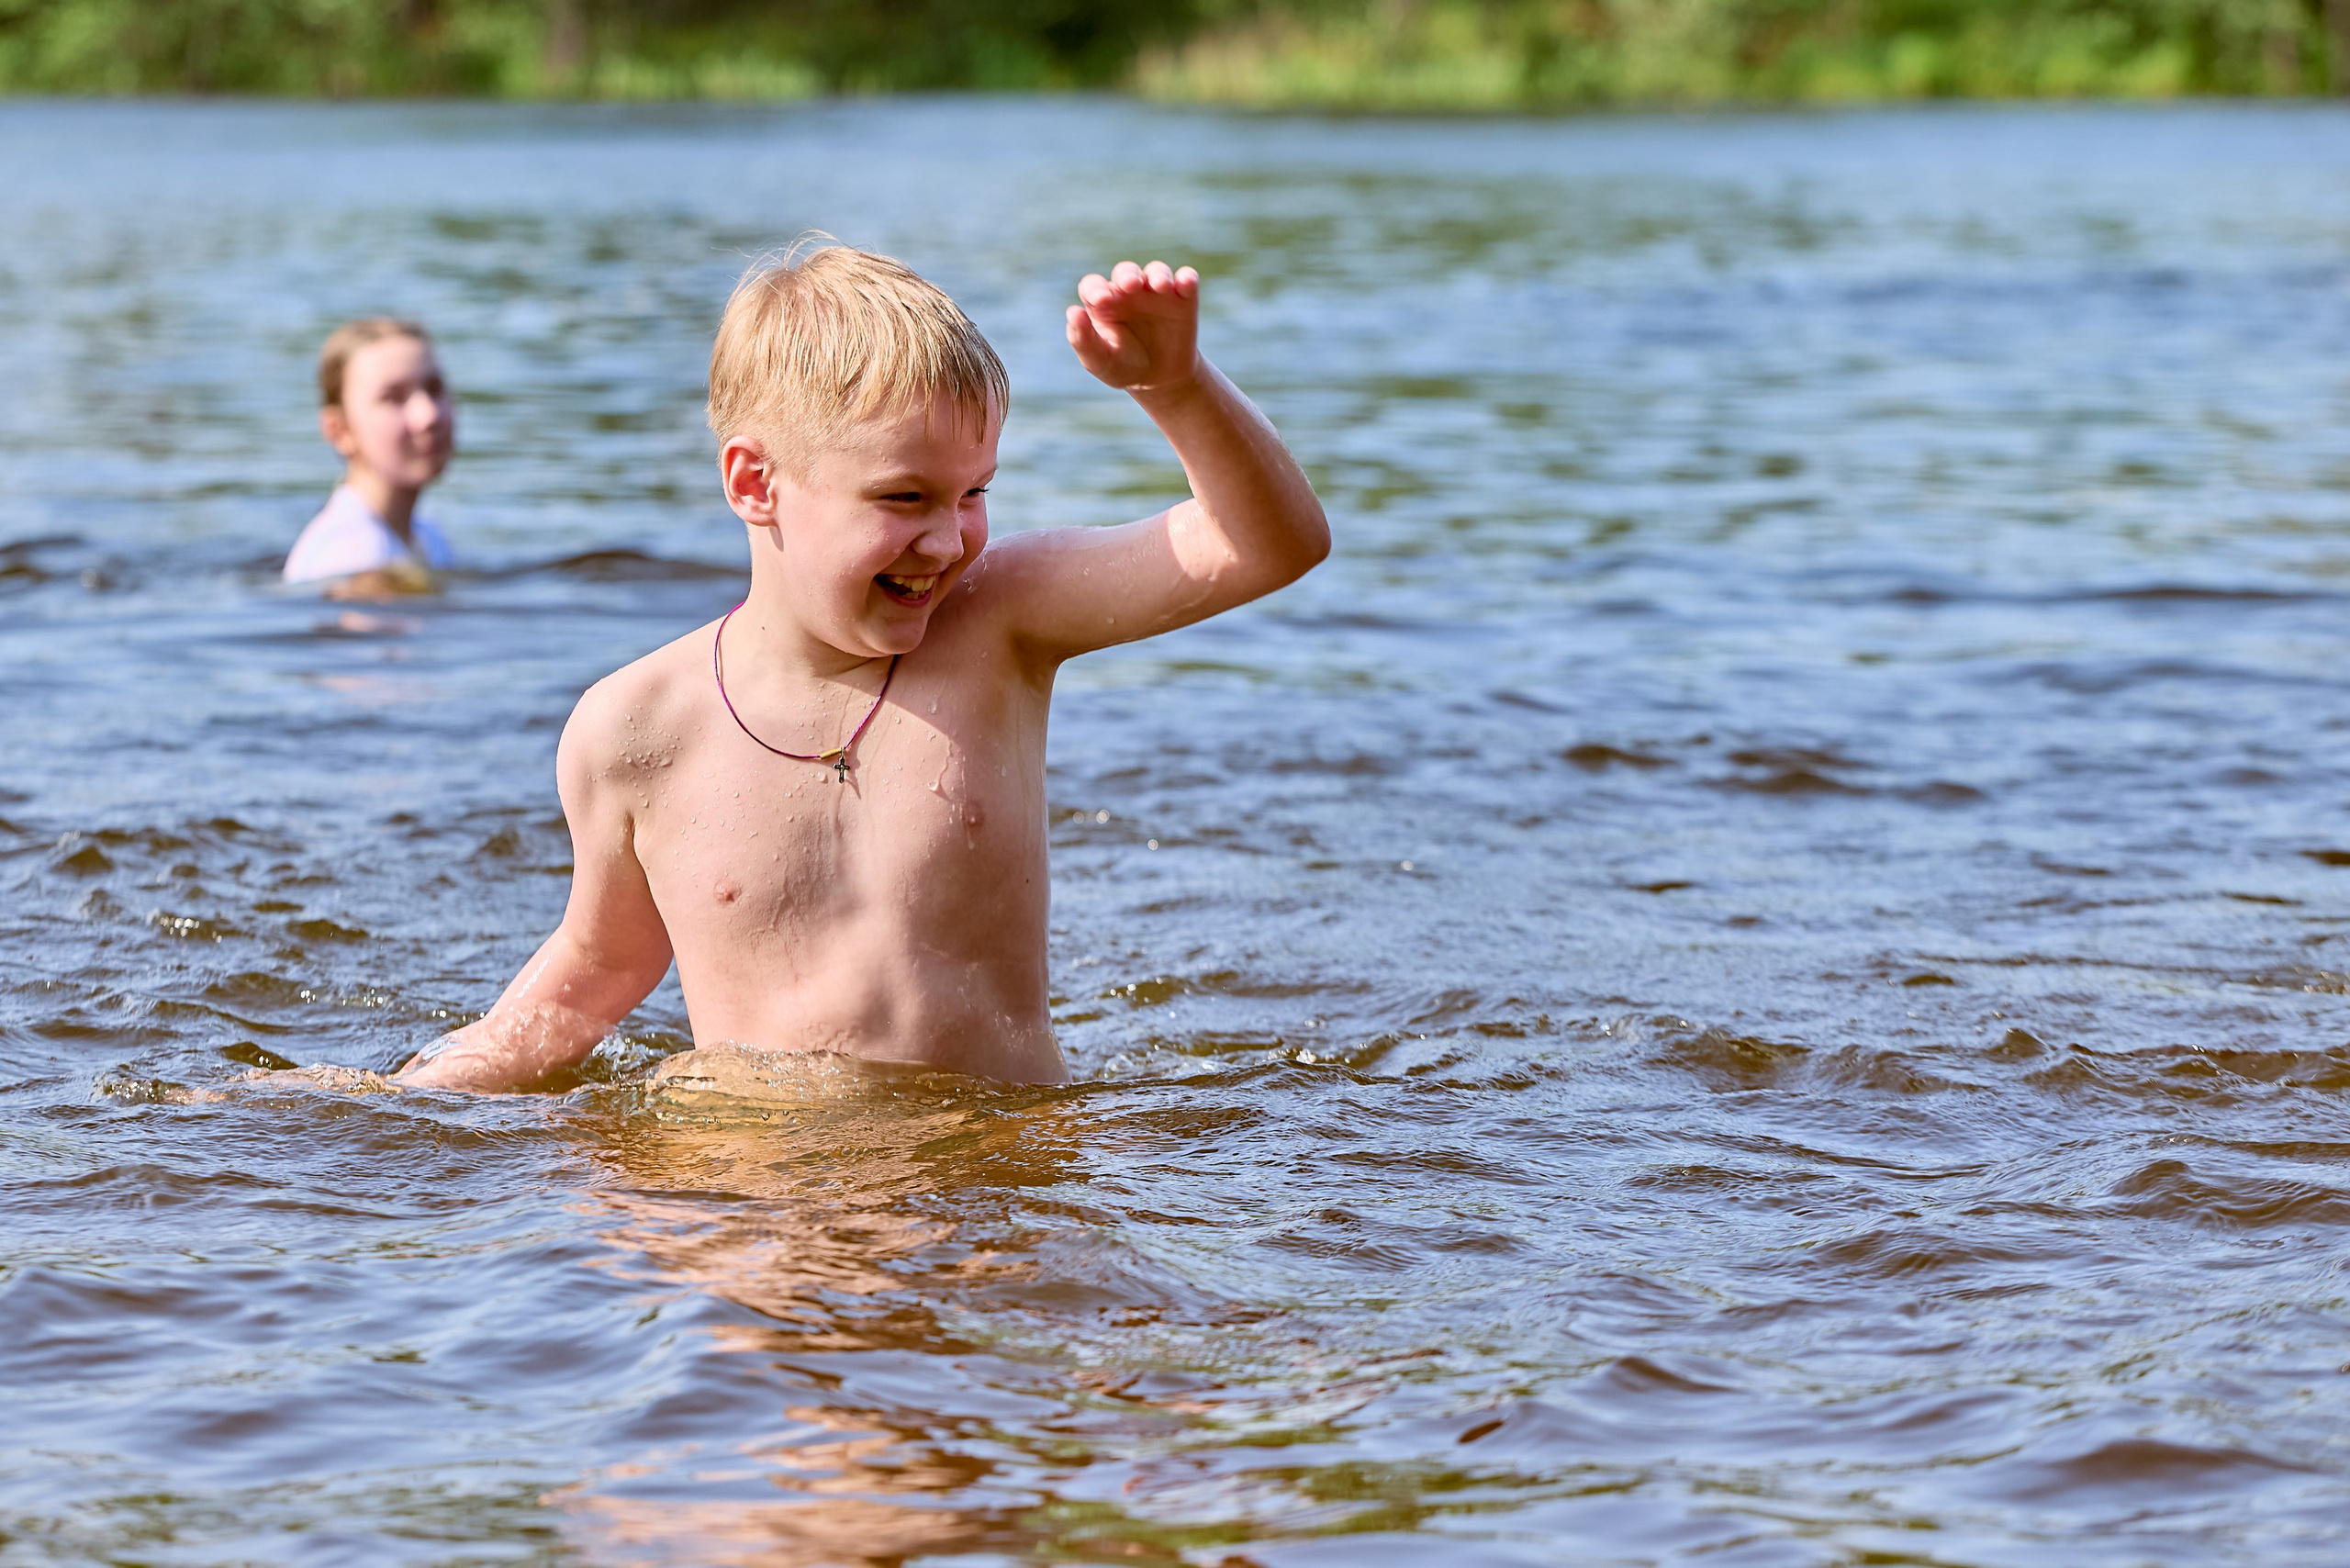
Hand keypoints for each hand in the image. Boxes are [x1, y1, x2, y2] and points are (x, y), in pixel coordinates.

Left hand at [1066, 260, 1200, 394]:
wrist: (1160, 381)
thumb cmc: (1123, 367)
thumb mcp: (1099, 361)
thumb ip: (1083, 339)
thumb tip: (1073, 312)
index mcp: (1103, 302)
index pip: (1093, 285)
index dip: (1095, 288)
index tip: (1100, 300)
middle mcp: (1129, 291)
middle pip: (1126, 271)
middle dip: (1127, 275)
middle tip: (1130, 285)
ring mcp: (1157, 292)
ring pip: (1156, 271)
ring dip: (1158, 274)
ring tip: (1160, 285)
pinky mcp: (1183, 299)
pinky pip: (1186, 281)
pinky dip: (1186, 278)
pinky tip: (1186, 283)